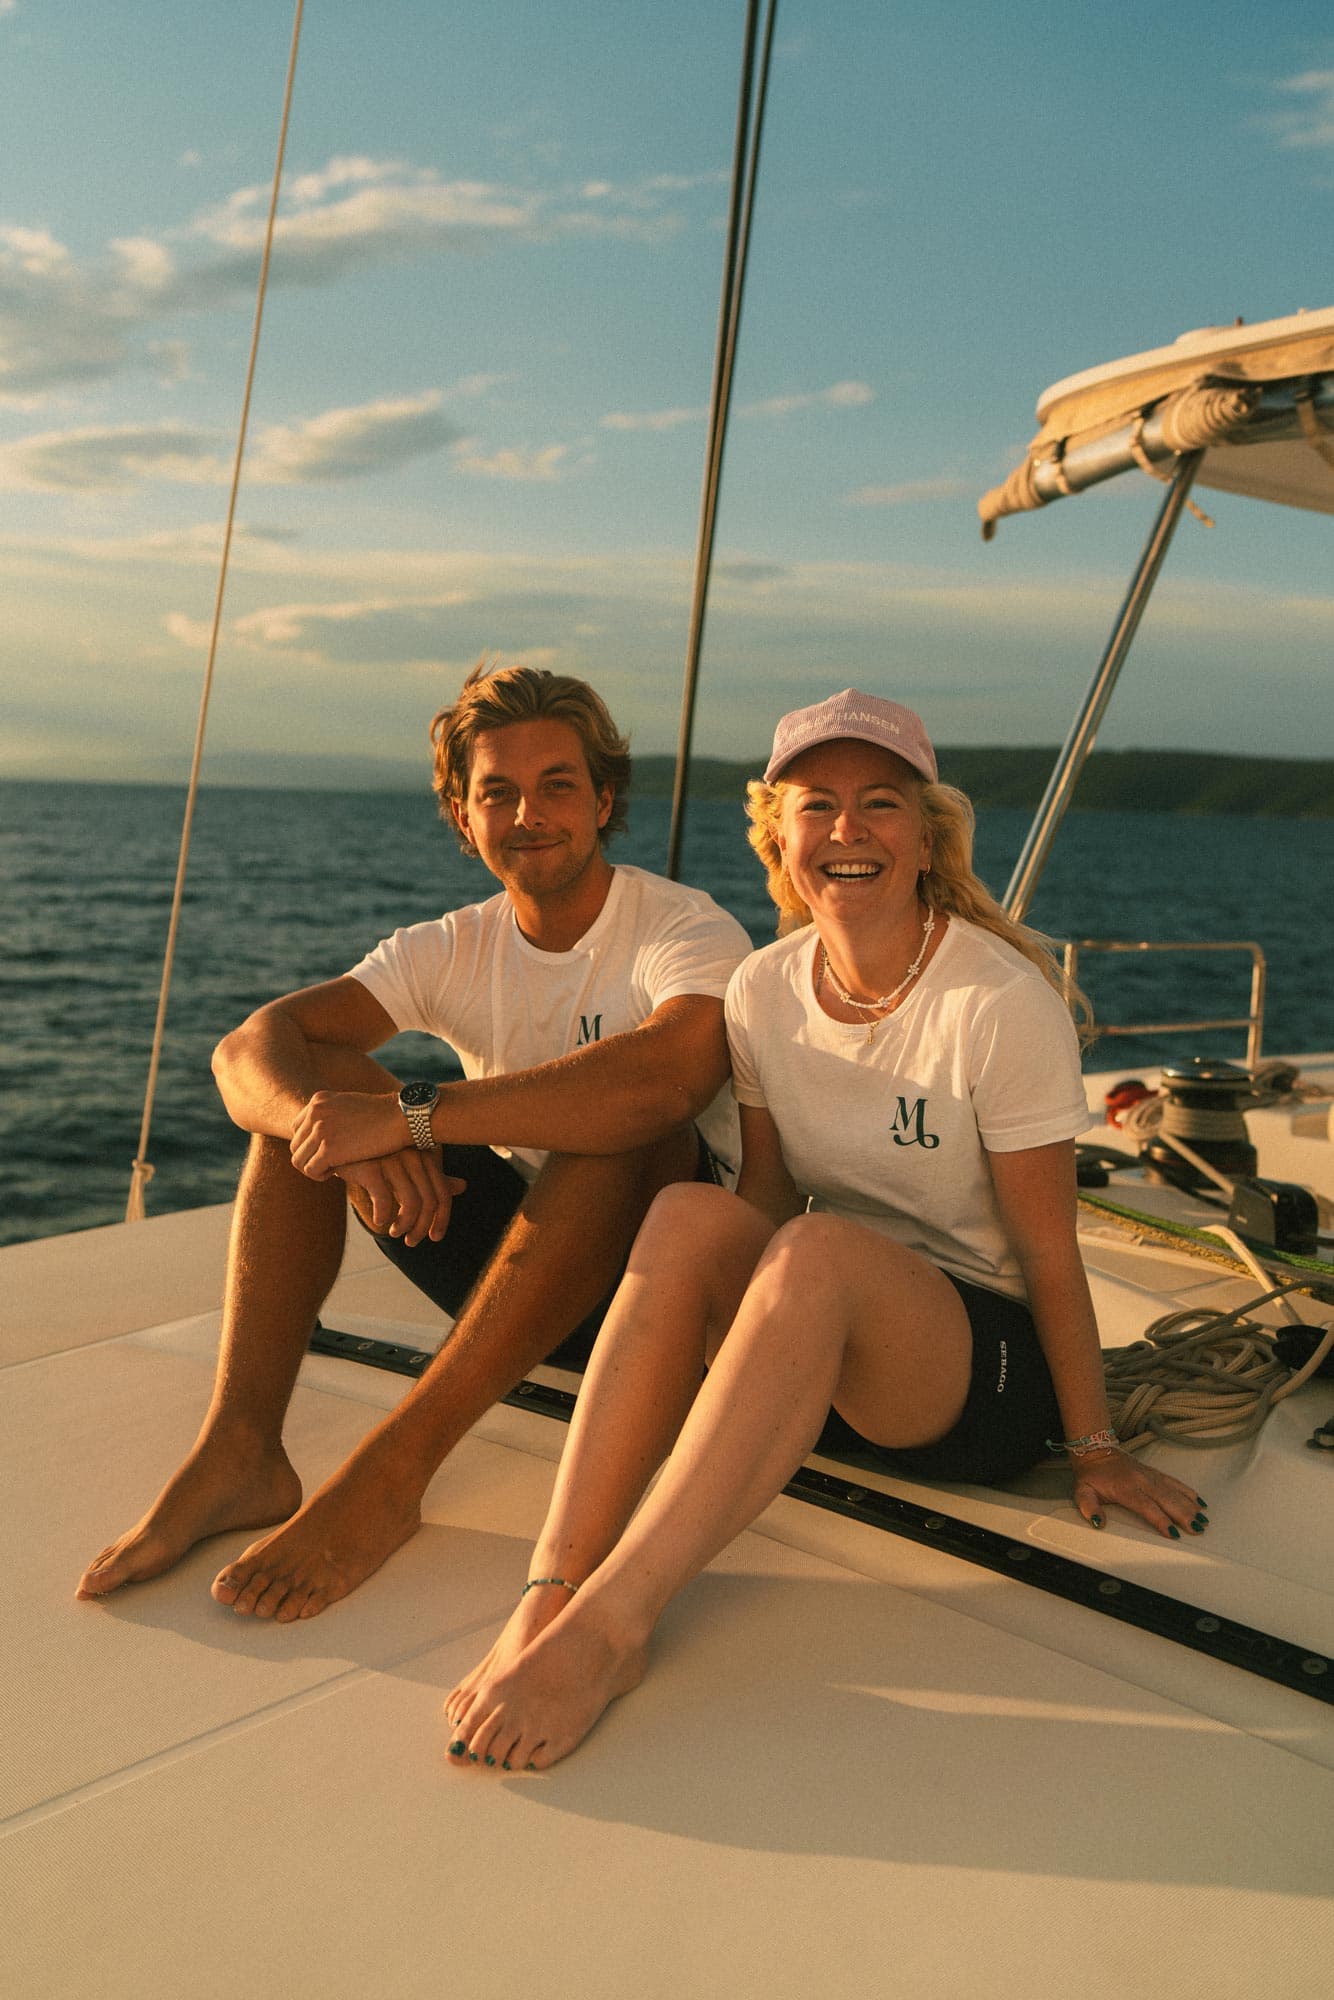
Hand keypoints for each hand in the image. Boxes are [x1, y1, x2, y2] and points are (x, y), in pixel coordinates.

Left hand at [290, 1089, 410, 1178]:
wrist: (401, 1118)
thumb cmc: (383, 1116)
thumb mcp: (350, 1106)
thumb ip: (332, 1115)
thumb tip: (320, 1137)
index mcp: (319, 1100)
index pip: (297, 1128)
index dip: (310, 1143)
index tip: (328, 1150)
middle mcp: (315, 1112)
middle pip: (296, 1144)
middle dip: (310, 1157)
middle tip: (330, 1163)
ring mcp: (321, 1130)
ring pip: (299, 1159)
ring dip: (314, 1168)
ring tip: (332, 1169)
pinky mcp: (329, 1149)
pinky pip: (311, 1170)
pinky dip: (320, 1175)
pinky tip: (337, 1173)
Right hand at [338, 1149, 465, 1246]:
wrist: (340, 1138)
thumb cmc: (377, 1150)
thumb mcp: (407, 1162)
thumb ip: (433, 1175)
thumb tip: (462, 1187)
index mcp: (425, 1153)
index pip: (443, 1193)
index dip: (442, 1219)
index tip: (435, 1237)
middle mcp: (412, 1154)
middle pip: (430, 1202)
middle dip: (422, 1228)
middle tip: (411, 1241)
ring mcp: (391, 1159)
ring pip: (411, 1205)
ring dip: (405, 1226)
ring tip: (395, 1232)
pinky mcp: (370, 1166)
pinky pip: (385, 1201)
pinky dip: (384, 1217)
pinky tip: (379, 1220)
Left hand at [1071, 1449, 1208, 1540]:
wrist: (1095, 1450)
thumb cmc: (1091, 1475)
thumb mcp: (1082, 1491)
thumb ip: (1089, 1507)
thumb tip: (1098, 1523)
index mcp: (1125, 1488)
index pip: (1147, 1506)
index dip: (1161, 1520)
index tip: (1173, 1533)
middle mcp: (1142, 1481)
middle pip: (1167, 1499)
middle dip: (1184, 1515)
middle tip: (1198, 1529)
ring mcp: (1150, 1476)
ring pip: (1174, 1491)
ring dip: (1190, 1506)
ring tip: (1203, 1520)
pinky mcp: (1155, 1473)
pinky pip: (1175, 1482)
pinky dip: (1188, 1492)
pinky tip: (1200, 1502)